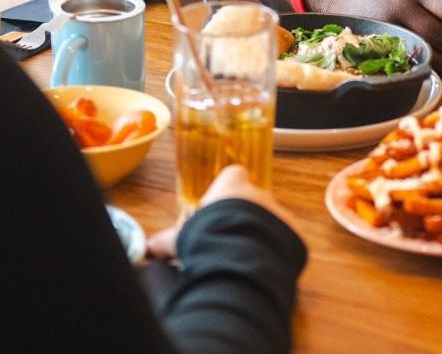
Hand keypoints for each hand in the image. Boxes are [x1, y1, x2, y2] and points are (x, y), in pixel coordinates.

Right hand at [146, 165, 300, 258]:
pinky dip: (275, 251)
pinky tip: (261, 265)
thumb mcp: (180, 238)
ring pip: (270, 220)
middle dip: (242, 217)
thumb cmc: (208, 237)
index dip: (226, 192)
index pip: (234, 176)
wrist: (239, 256)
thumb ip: (164, 240)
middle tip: (226, 240)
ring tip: (243, 256)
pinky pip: (285, 240)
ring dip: (260, 234)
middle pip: (252, 200)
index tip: (217, 209)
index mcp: (234, 184)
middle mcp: (260, 192)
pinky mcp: (294, 234)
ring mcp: (279, 212)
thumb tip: (147, 248)